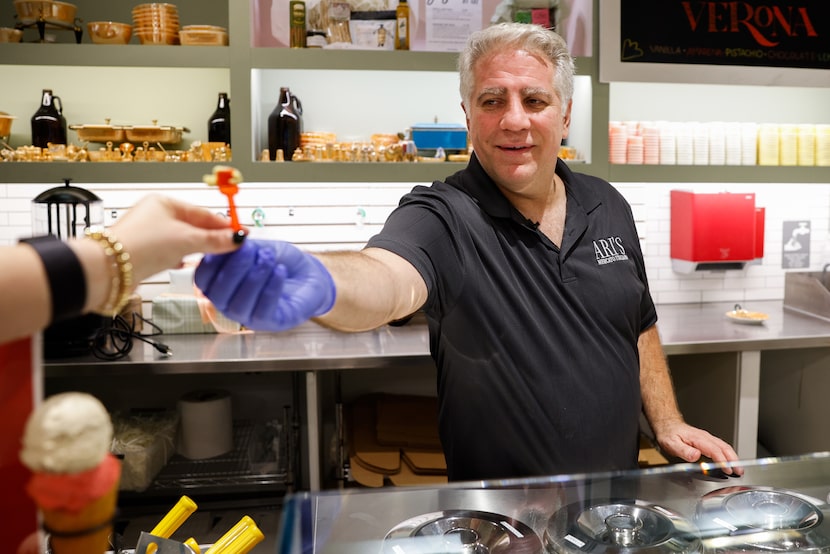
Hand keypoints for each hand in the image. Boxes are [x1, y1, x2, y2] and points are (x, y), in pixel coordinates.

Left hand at [112, 194, 241, 284]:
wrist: (110, 269)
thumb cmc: (141, 245)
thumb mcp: (187, 241)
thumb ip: (214, 240)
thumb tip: (236, 238)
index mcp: (165, 203)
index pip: (203, 213)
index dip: (223, 225)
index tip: (240, 234)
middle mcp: (155, 216)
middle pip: (193, 226)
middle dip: (211, 238)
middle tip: (230, 248)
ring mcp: (149, 234)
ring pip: (182, 241)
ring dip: (196, 249)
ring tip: (211, 257)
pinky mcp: (144, 253)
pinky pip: (170, 253)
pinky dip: (180, 258)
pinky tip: (185, 265)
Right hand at [195, 240, 335, 330]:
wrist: (310, 275)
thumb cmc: (282, 263)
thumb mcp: (259, 247)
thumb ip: (243, 247)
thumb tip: (230, 241)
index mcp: (222, 284)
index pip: (203, 279)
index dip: (211, 262)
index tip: (226, 243)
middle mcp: (230, 303)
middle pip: (219, 293)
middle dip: (234, 268)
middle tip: (251, 250)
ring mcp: (249, 316)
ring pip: (240, 304)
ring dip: (254, 277)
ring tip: (268, 259)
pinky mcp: (270, 322)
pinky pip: (264, 309)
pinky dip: (270, 288)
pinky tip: (279, 271)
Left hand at [653, 419, 743, 475]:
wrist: (668, 425)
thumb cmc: (669, 434)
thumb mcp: (671, 444)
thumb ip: (683, 450)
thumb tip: (695, 455)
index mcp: (698, 439)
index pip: (714, 450)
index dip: (722, 460)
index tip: (728, 469)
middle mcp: (705, 438)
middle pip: (724, 447)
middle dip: (734, 460)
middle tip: (740, 471)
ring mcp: (707, 439)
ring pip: (725, 447)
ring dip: (733, 458)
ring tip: (739, 469)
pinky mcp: (707, 441)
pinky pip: (721, 447)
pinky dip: (729, 455)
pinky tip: (730, 462)